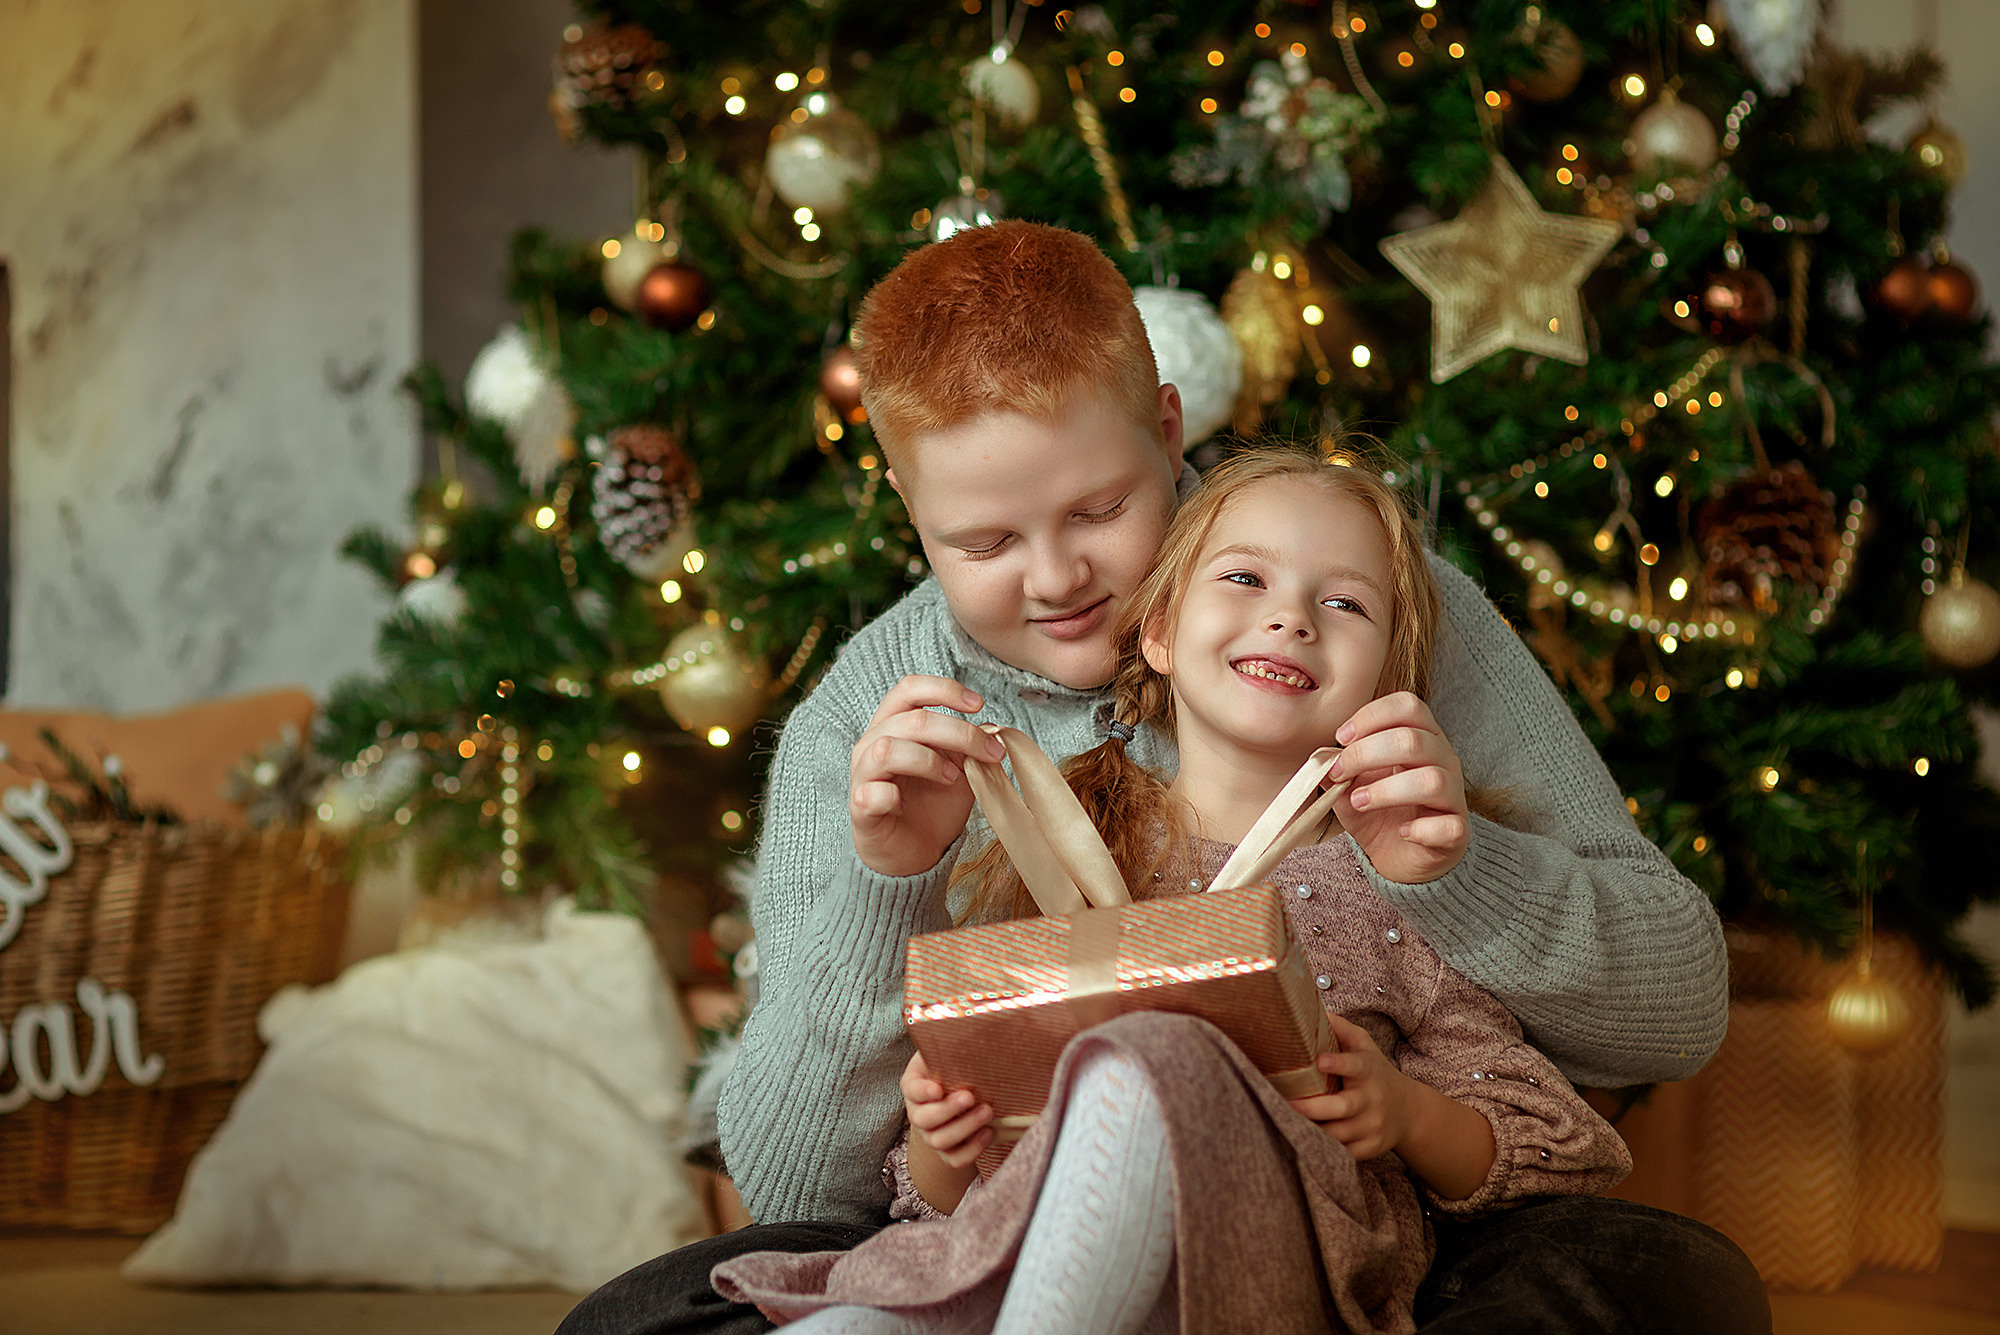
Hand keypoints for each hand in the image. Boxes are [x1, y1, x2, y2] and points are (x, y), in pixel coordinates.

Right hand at [849, 675, 1007, 876]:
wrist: (916, 855)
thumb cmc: (933, 806)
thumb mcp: (960, 770)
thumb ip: (970, 747)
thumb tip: (993, 729)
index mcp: (895, 725)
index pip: (910, 689)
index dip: (944, 689)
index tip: (977, 704)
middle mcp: (873, 743)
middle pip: (912, 719)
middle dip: (959, 732)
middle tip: (990, 752)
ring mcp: (863, 775)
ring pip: (887, 748)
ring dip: (928, 760)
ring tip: (952, 778)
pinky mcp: (861, 808)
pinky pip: (870, 792)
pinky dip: (889, 794)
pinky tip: (903, 802)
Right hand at [901, 1050, 994, 1169]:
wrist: (958, 1094)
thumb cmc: (954, 1068)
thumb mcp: (948, 1053)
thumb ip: (953, 1046)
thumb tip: (974, 1026)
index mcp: (914, 1085)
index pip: (911, 1089)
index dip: (922, 1092)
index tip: (937, 1088)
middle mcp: (917, 1113)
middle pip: (924, 1119)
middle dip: (948, 1110)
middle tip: (971, 1097)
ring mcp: (930, 1135)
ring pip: (939, 1141)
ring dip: (965, 1128)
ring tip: (987, 1113)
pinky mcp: (947, 1152)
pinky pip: (955, 1160)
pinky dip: (972, 1150)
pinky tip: (989, 1133)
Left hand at [1287, 1014, 1414, 1162]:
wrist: (1407, 1110)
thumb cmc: (1374, 1072)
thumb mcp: (1364, 1045)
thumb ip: (1341, 1029)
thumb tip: (1315, 1011)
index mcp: (1368, 1070)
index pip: (1355, 1066)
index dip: (1337, 1064)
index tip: (1318, 1061)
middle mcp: (1372, 1099)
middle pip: (1342, 1107)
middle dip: (1311, 1108)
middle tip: (1283, 1102)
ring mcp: (1372, 1126)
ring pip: (1338, 1134)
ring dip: (1311, 1130)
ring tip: (1283, 1121)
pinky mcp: (1370, 1148)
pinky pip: (1342, 1152)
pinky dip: (1322, 1148)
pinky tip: (1302, 1139)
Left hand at [1329, 691, 1469, 883]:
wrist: (1400, 857)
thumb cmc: (1380, 812)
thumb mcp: (1351, 784)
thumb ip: (1339, 768)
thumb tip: (1322, 759)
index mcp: (1422, 738)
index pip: (1409, 706)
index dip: (1372, 716)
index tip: (1341, 737)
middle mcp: (1444, 761)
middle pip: (1414, 740)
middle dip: (1367, 753)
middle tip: (1340, 773)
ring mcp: (1454, 796)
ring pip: (1432, 780)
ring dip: (1387, 790)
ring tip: (1359, 801)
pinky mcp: (1457, 832)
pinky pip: (1450, 826)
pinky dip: (1421, 829)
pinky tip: (1403, 832)